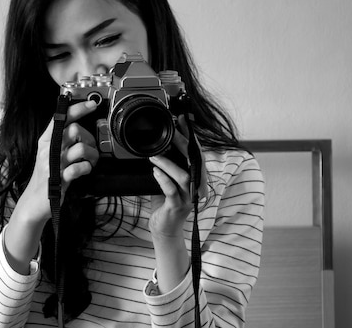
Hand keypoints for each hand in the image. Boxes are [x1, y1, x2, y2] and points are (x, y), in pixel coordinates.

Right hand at [17, 100, 99, 223]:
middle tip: (90, 147)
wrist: (34, 203)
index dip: (78, 109)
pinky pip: (78, 168)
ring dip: (92, 155)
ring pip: (80, 148)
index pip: (61, 118)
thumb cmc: (45, 177)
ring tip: (90, 161)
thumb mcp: (49, 154)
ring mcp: (53, 164)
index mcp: (46, 140)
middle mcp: (48, 149)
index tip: (91, 104)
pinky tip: (84, 170)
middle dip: (89, 137)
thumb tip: (78, 126)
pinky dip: (86, 168)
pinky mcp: (59, 179)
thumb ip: (61, 140)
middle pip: (74, 130)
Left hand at [148, 115, 206, 237]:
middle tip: (170, 133)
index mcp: (196, 178)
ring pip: (183, 176)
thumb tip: (162, 143)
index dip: (191, 137)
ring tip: (154, 156)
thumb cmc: (166, 203)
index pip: (196, 154)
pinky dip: (163, 180)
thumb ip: (169, 165)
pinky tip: (155, 172)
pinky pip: (172, 191)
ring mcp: (188, 199)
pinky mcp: (176, 207)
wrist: (164, 229)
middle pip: (194, 162)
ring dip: (168, 164)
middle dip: (182, 145)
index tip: (182, 121)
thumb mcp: (169, 179)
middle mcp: (196, 188)